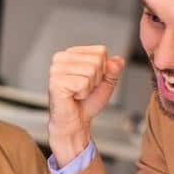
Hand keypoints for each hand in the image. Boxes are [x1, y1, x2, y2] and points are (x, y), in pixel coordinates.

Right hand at [47, 45, 124, 165]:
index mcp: (71, 54)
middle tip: (84, 89)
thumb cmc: (86, 102)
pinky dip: (83, 94)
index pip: (100, 51)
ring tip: (78, 93)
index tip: (90, 81)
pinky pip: (83, 83)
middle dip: (97, 79)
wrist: (76, 122)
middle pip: (97, 60)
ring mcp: (56, 69)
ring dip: (89, 87)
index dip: (103, 70)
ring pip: (91, 71)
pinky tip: (73, 97)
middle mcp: (61, 58)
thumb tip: (117, 61)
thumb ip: (114, 69)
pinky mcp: (56, 82)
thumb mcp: (106, 82)